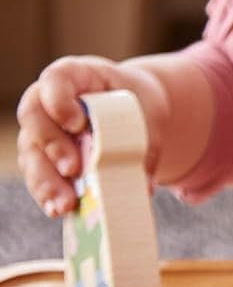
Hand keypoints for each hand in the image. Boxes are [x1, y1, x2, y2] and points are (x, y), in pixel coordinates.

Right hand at [15, 56, 161, 215]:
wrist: (135, 110)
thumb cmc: (136, 105)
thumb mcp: (146, 116)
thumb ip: (143, 146)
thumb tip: (143, 185)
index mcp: (74, 76)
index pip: (54, 80)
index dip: (59, 102)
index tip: (77, 124)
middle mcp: (47, 101)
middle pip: (35, 119)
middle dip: (53, 147)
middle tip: (74, 169)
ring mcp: (41, 130)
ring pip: (31, 153)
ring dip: (46, 181)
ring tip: (65, 204)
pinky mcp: (42, 158)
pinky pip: (38, 175)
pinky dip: (49, 194)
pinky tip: (59, 210)